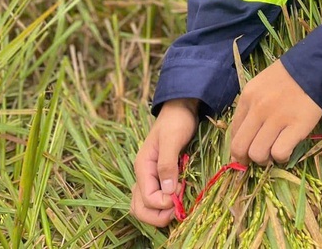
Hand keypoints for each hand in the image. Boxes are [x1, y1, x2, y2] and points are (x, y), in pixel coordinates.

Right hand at [130, 98, 198, 226]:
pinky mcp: (160, 175)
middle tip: (177, 210)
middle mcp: (144, 174)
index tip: (180, 193)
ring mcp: (151, 176)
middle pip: (140, 208)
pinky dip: (164, 204)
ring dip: (159, 213)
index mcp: (143, 166)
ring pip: (145, 206)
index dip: (163, 203)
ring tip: (177, 207)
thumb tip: (167, 191)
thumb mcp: (172, 139)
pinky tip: (178, 198)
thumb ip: (167, 163)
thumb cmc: (176, 120)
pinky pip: (155, 197)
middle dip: (157, 215)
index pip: (146, 198)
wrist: (181, 107)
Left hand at [230, 60, 321, 165]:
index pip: (233, 132)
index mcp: (248, 97)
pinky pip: (279, 153)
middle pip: (240, 147)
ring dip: (265, 159)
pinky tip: (287, 149)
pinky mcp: (296, 126)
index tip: (245, 153)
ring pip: (258, 154)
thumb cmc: (286, 79)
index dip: (238, 148)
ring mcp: (277, 118)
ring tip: (274, 150)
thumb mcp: (260, 87)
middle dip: (246, 159)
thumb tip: (242, 142)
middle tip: (258, 158)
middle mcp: (258, 108)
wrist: (314, 69)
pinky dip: (282, 157)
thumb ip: (250, 109)